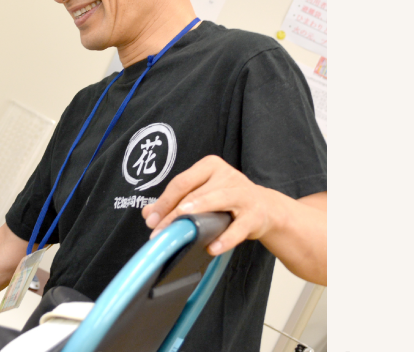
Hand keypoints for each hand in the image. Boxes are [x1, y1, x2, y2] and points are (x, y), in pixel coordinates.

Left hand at [142, 155, 278, 256]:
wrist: (265, 208)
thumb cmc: (228, 201)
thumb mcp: (202, 196)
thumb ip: (175, 202)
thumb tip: (148, 213)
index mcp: (211, 166)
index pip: (182, 182)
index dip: (164, 201)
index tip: (151, 219)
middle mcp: (228, 175)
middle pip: (195, 194)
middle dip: (175, 215)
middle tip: (160, 232)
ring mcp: (243, 194)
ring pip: (217, 201)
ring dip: (199, 214)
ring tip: (184, 228)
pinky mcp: (255, 214)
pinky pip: (238, 227)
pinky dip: (225, 238)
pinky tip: (212, 247)